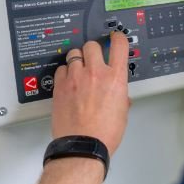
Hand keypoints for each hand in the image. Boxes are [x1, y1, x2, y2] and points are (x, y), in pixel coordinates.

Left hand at [52, 32, 130, 155]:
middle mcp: (96, 73)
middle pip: (92, 45)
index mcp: (115, 78)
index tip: (115, 37)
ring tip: (79, 69)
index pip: (119, 45)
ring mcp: (76, 78)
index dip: (117, 37)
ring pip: (74, 54)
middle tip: (93, 57)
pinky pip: (61, 69)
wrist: (83, 146)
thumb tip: (120, 95)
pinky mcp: (60, 86)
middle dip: (93, 49)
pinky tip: (68, 81)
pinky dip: (65, 72)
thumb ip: (121, 96)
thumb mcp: (122, 112)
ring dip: (78, 59)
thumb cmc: (105, 133)